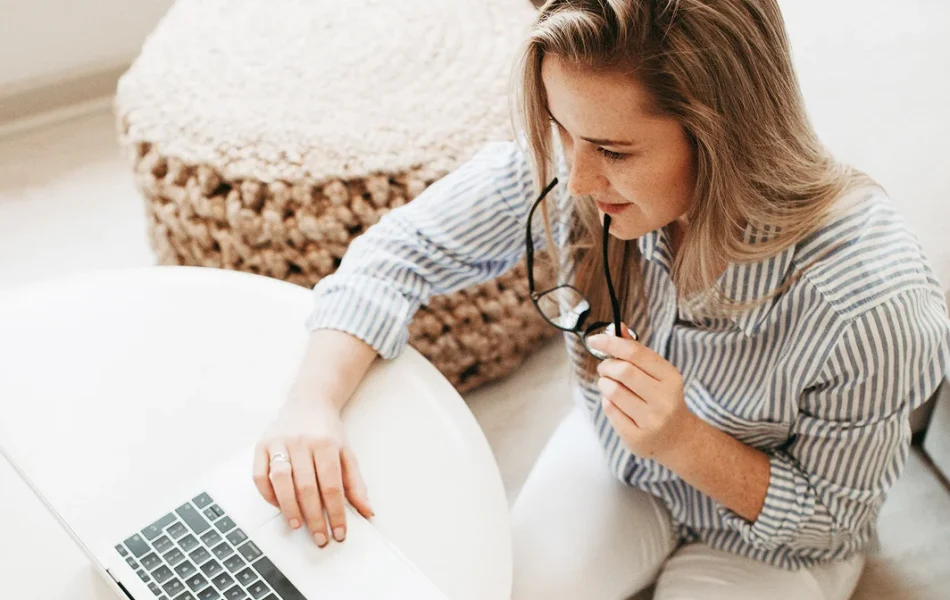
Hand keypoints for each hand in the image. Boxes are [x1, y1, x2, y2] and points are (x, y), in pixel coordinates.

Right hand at [253, 395, 373, 547]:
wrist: (308, 402)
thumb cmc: (328, 431)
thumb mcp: (347, 453)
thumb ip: (356, 484)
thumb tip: (367, 511)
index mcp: (326, 444)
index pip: (332, 486)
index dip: (335, 512)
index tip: (339, 532)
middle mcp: (302, 442)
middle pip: (307, 486)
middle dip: (314, 517)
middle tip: (320, 537)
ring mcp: (279, 442)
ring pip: (281, 481)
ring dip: (289, 508)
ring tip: (297, 525)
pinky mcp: (262, 445)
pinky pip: (260, 475)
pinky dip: (268, 494)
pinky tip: (279, 506)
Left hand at [586, 324, 698, 465]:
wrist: (676, 438)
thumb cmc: (661, 397)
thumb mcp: (656, 373)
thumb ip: (636, 351)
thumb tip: (617, 326)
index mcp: (670, 377)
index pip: (635, 352)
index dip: (611, 342)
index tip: (594, 339)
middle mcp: (664, 399)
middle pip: (622, 371)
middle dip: (606, 366)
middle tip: (605, 368)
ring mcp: (651, 420)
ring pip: (613, 391)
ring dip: (604, 383)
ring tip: (609, 385)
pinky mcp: (637, 437)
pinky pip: (610, 410)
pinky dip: (607, 401)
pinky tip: (616, 403)